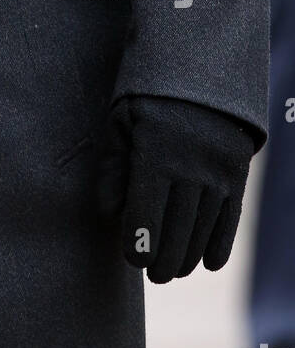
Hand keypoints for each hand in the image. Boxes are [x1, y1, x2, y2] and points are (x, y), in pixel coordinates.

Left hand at [95, 95, 254, 282]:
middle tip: (153, 275)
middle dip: (163, 260)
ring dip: (189, 257)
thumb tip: (110, 217)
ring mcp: (217, 172)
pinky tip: (208, 263)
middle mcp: (189, 166)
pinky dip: (220, 244)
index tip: (133, 259)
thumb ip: (112, 170)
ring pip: (203, 229)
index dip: (138, 246)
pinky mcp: (237, 174)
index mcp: (154, 153)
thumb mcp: (120, 124)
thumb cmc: (148, 101)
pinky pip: (230, 218)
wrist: (200, 72)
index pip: (145, 216)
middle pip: (177, 230)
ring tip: (173, 271)